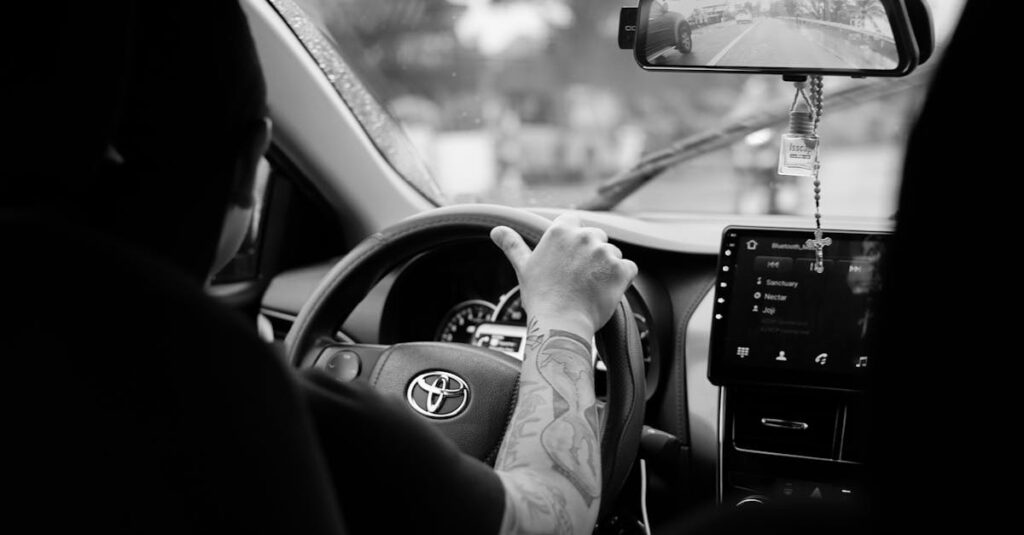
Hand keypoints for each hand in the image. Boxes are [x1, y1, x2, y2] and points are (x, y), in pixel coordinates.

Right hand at [490, 213, 637, 335]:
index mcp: (561, 231)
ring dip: (606, 267)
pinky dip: (622, 279)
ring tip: (590, 287)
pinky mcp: (621, 269)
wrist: (560, 325)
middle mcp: (584, 237)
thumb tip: (496, 230)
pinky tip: (605, 291)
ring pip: (613, 253)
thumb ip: (513, 244)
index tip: (568, 257)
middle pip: (596, 237)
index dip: (572, 240)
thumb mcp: (524, 267)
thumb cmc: (540, 297)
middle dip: (591, 254)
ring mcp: (605, 252)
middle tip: (578, 277)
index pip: (574, 221)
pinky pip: (629, 268)